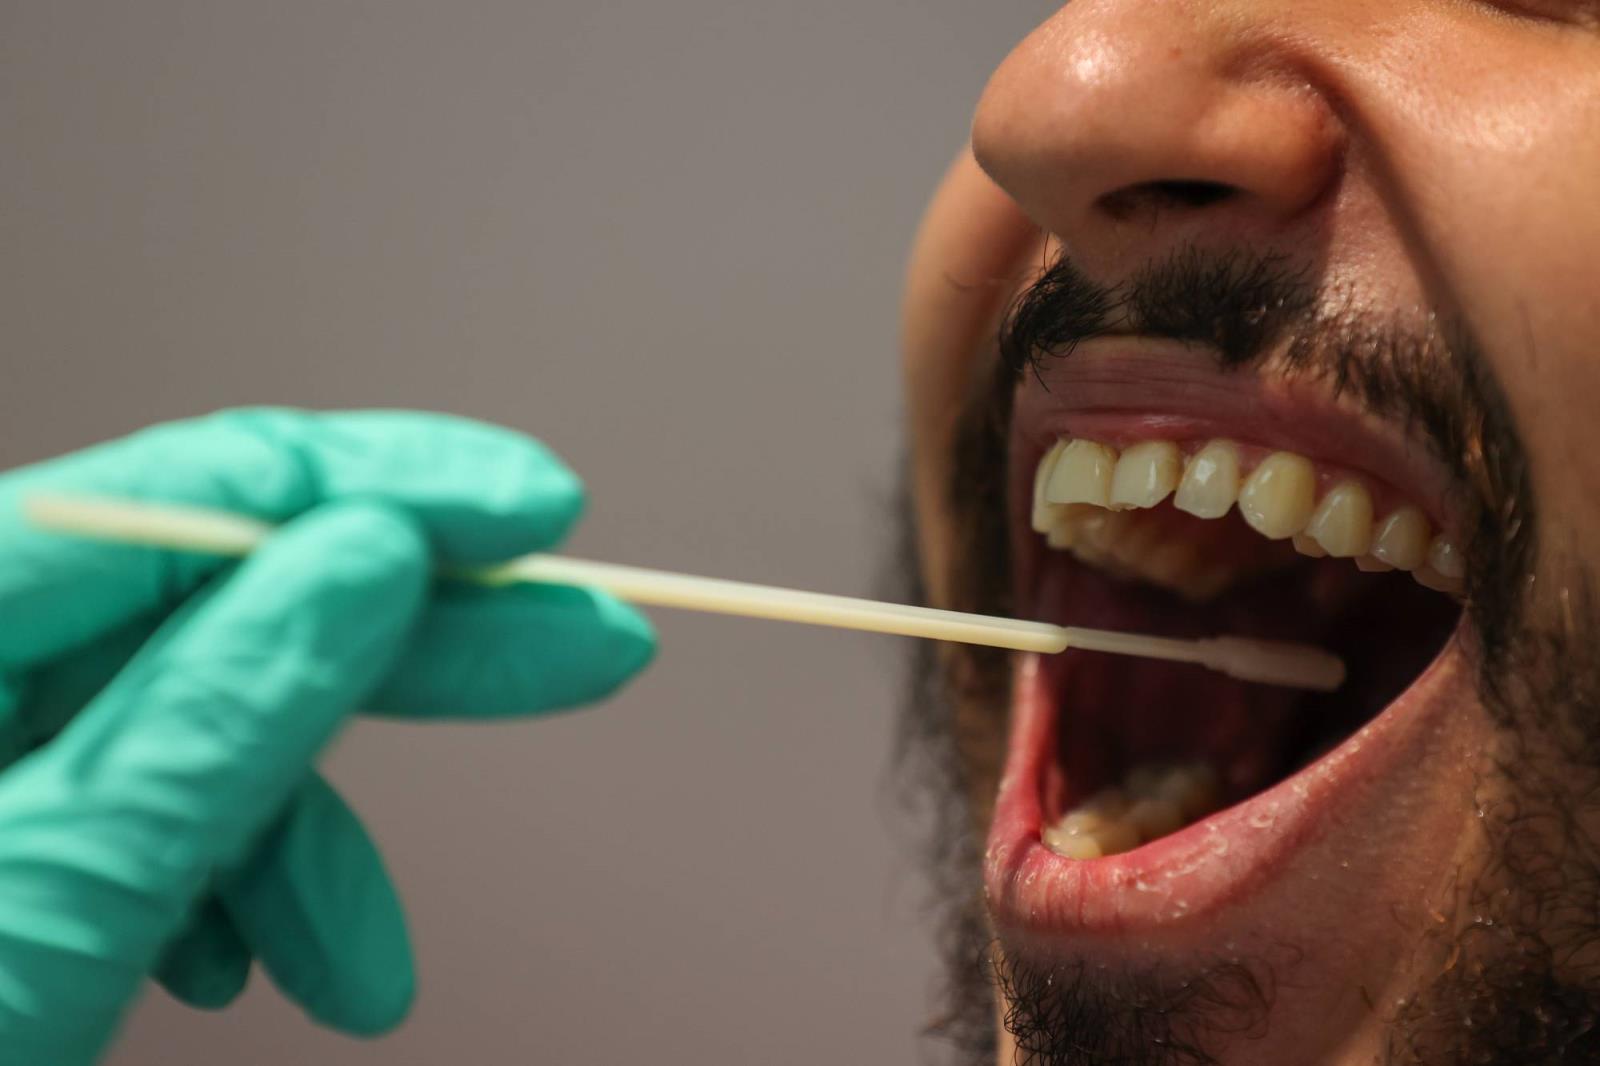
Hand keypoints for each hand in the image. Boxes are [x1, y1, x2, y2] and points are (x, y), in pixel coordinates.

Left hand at [0, 409, 655, 1064]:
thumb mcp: (38, 915)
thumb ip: (209, 722)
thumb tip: (368, 558)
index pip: (195, 488)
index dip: (390, 483)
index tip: (541, 512)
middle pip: (230, 590)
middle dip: (416, 638)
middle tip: (583, 645)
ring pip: (209, 723)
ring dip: (312, 840)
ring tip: (363, 971)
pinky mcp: (14, 824)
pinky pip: (165, 806)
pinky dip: (237, 884)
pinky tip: (241, 965)